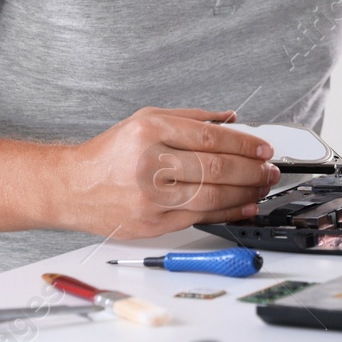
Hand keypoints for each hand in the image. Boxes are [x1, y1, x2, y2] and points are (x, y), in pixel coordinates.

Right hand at [56, 107, 279, 237]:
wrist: (71, 187)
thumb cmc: (109, 154)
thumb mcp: (144, 119)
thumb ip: (191, 118)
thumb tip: (232, 120)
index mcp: (149, 130)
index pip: (210, 137)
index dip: (245, 143)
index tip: (264, 147)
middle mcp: (148, 163)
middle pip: (215, 167)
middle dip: (252, 169)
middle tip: (270, 169)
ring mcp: (150, 197)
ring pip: (212, 195)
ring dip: (247, 192)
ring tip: (262, 186)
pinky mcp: (152, 224)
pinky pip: (201, 217)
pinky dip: (229, 212)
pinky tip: (245, 205)